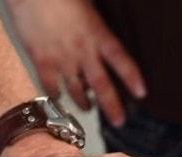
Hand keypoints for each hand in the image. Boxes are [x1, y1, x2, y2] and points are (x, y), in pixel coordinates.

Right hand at [6, 0, 144, 126]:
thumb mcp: (88, 8)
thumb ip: (97, 29)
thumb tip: (103, 43)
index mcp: (97, 34)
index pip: (121, 60)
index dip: (132, 77)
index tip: (141, 94)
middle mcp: (82, 50)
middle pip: (101, 84)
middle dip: (111, 105)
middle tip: (119, 121)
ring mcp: (61, 57)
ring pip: (76, 89)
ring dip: (83, 102)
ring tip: (88, 108)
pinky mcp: (40, 59)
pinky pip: (49, 85)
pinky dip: (54, 94)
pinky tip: (58, 96)